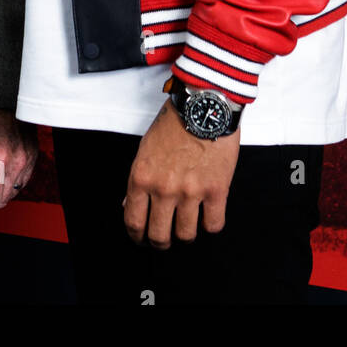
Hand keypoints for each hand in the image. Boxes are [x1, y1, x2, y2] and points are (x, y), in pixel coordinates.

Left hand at [123, 99, 239, 246]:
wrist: (204, 104)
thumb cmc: (174, 122)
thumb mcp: (145, 148)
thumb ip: (139, 180)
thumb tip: (130, 205)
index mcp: (142, 177)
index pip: (134, 222)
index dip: (137, 236)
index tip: (141, 238)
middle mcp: (164, 188)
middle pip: (159, 236)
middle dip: (160, 241)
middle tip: (164, 238)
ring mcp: (191, 191)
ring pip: (186, 234)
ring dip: (185, 234)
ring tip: (187, 225)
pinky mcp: (217, 190)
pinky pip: (213, 225)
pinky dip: (210, 224)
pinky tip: (207, 214)